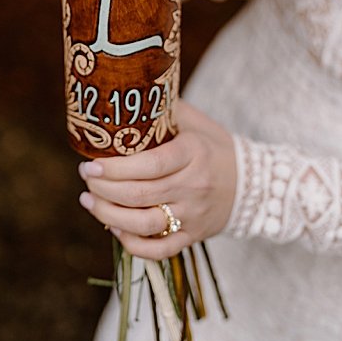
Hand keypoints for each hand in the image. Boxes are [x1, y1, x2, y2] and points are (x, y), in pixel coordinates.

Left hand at [77, 100, 236, 259]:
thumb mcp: (196, 122)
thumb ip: (165, 109)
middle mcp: (194, 186)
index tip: (89, 164)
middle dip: (103, 189)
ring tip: (89, 202)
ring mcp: (193, 214)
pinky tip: (114, 227)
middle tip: (86, 178)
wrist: (255, 184)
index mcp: (193, 153)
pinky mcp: (193, 236)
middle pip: (140, 194)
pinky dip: (132, 243)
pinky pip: (159, 250)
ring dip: (108, 215)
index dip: (114, 168)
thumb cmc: (215, 148)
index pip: (149, 164)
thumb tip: (125, 90)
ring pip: (144, 224)